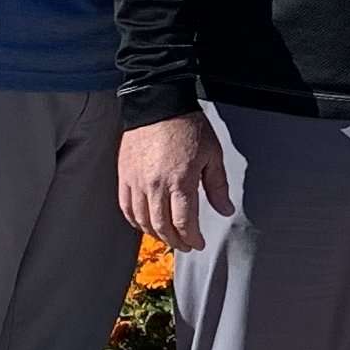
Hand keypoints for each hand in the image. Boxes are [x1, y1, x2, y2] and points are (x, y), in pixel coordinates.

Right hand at [119, 114, 232, 248]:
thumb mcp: (213, 154)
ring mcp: (137, 182)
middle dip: (176, 241)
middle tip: (185, 245)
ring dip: (156, 234)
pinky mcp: (124, 176)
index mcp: (180, 181)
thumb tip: (225, 209)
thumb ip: (218, 186)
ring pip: (142, 221)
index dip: (192, 238)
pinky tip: (145, 224)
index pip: (184, 223)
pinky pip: (126, 207)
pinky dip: (135, 221)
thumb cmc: (188, 126)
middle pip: (162, 227)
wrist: (158, 105)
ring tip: (168, 237)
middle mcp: (156, 186)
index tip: (199, 243)